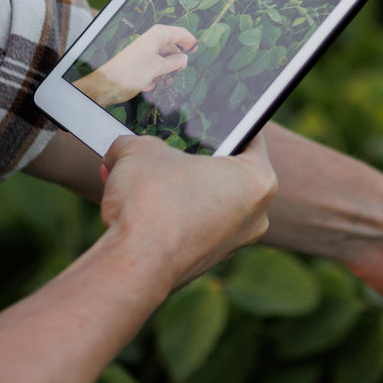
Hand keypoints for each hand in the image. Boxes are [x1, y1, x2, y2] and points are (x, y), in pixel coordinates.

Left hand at [75, 24, 197, 104]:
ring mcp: (144, 52)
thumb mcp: (157, 68)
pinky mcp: (139, 63)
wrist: (107, 84)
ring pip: (163, 59)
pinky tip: (149, 84)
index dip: (190, 41)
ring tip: (163, 80)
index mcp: (156, 36)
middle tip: (181, 70)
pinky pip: (153, 67)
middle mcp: (150, 41)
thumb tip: (184, 59)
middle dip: (176, 60)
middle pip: (171, 47)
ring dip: (165, 70)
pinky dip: (154, 75)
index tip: (197, 50)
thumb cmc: (130, 73)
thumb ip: (174, 63)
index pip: (179, 32)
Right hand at [98, 134, 275, 292]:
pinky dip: (163, 215)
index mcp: (258, 180)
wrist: (133, 265)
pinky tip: (132, 205)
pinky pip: (186, 227)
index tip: (204, 117)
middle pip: (225, 172)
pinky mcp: (203, 262)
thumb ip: (139, 142)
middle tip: (165, 145)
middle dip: (190, 159)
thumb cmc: (151, 201)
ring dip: (171, 188)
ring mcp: (231, 243)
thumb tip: (124, 149)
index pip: (249, 137)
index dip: (224, 122)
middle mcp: (255, 215)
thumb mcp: (140, 150)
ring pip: (203, 202)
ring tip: (135, 175)